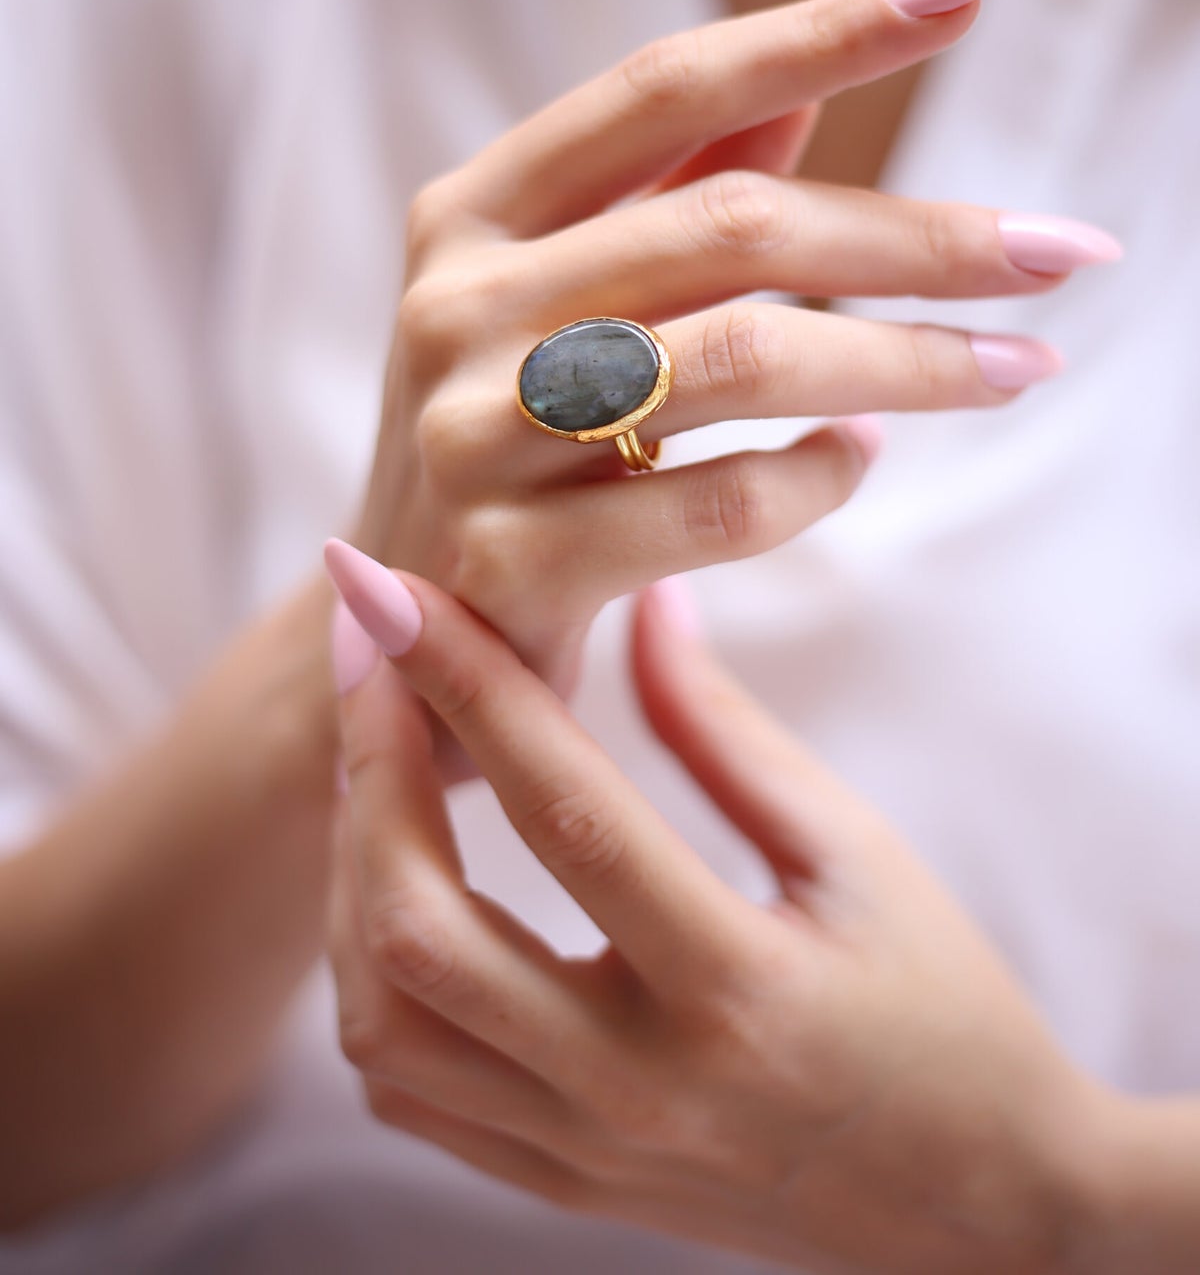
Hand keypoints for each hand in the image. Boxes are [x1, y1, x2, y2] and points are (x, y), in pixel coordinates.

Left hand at [325, 545, 1115, 1274]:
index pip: (561, 808)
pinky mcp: (557, 1181)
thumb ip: (727, 731)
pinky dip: (373, 977)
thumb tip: (644, 603)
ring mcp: (585, 1148)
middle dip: (369, 770)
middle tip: (371, 658)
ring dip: (353, 873)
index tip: (394, 587)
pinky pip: (407, 1090)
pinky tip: (398, 887)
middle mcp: (637, 1083)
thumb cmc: (937, 1006)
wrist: (971, 1202)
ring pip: (385, 1020)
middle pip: (421, 928)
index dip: (464, 681)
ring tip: (377, 763)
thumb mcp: (855, 851)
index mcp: (734, 986)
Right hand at [354, 0, 1079, 689]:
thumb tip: (814, 81)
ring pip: (740, 358)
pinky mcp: (506, 564)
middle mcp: (457, 303)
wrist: (397, 641)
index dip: (822, 30)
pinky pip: (714, 505)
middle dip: (920, 237)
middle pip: (732, 225)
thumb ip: (672, 190)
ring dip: (909, 360)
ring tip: (1021, 365)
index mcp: (472, 212)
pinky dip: (818, 475)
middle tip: (1067, 251)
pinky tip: (858, 457)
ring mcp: (473, 433)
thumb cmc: (508, 443)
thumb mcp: (558, 299)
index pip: (666, 86)